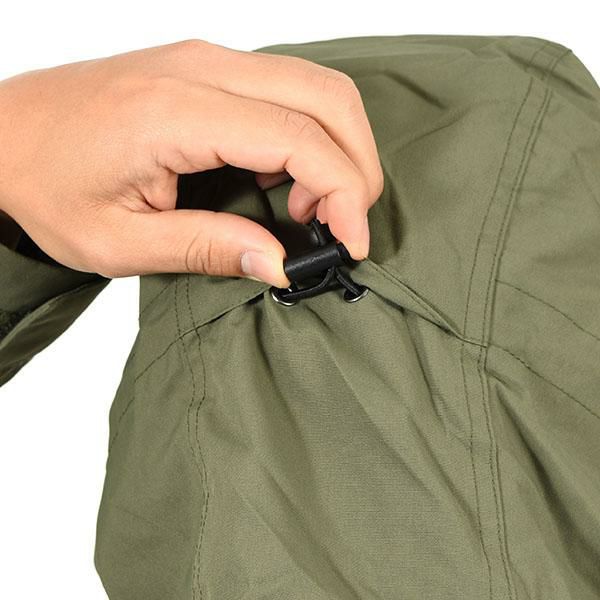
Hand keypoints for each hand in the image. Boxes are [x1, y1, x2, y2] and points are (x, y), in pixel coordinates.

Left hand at [0, 39, 382, 286]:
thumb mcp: (120, 242)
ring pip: (317, 86)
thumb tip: (280, 263)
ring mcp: (208, 60)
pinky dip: (311, 135)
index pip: (297, 138)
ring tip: (312, 210)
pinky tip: (289, 181)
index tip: (350, 242)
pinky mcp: (209, 68)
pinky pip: (288, 89)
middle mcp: (201, 69)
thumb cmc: (47, 184)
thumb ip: (209, 248)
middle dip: (357, 167)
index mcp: (175, 112)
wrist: (5, 136)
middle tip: (344, 226)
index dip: (342, 192)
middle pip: (327, 98)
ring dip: (338, 149)